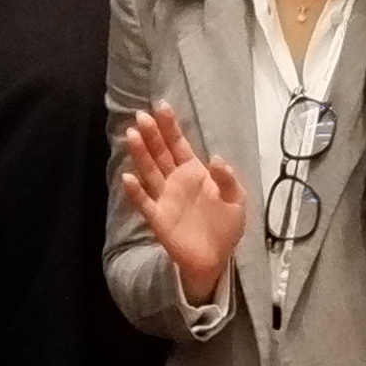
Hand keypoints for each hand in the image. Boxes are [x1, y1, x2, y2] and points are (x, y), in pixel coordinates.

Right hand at [115, 102, 241, 305]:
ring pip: (149, 171)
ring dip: (140, 154)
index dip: (170, 126)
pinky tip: (129, 178)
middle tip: (141, 116)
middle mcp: (175, 181)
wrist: (215, 258)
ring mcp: (164, 198)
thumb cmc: (225, 226)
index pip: (179, 144)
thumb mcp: (236, 200)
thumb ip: (228, 179)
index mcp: (194, 172)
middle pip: (160, 153)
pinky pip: (144, 202)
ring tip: (131, 136)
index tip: (161, 106)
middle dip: (151, 134)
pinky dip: (135, 191)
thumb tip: (216, 159)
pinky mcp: (157, 218)